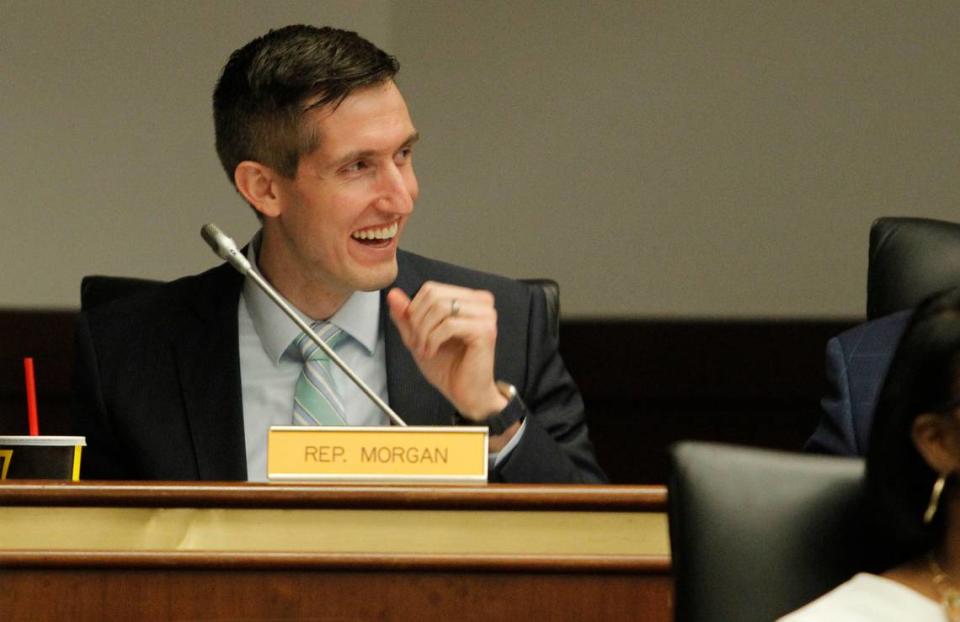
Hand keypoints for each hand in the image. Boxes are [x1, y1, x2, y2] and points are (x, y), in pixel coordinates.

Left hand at [386, 282, 508, 421]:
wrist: (466, 393)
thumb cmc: (450, 368)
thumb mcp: (419, 337)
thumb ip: (406, 316)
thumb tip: (393, 294)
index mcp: (469, 299)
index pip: (431, 289)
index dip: (415, 310)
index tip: (414, 333)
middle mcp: (481, 302)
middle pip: (434, 296)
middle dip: (418, 322)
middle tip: (418, 343)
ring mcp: (486, 315)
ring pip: (440, 308)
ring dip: (424, 332)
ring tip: (425, 349)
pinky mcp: (485, 330)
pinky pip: (448, 325)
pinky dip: (433, 340)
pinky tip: (433, 352)